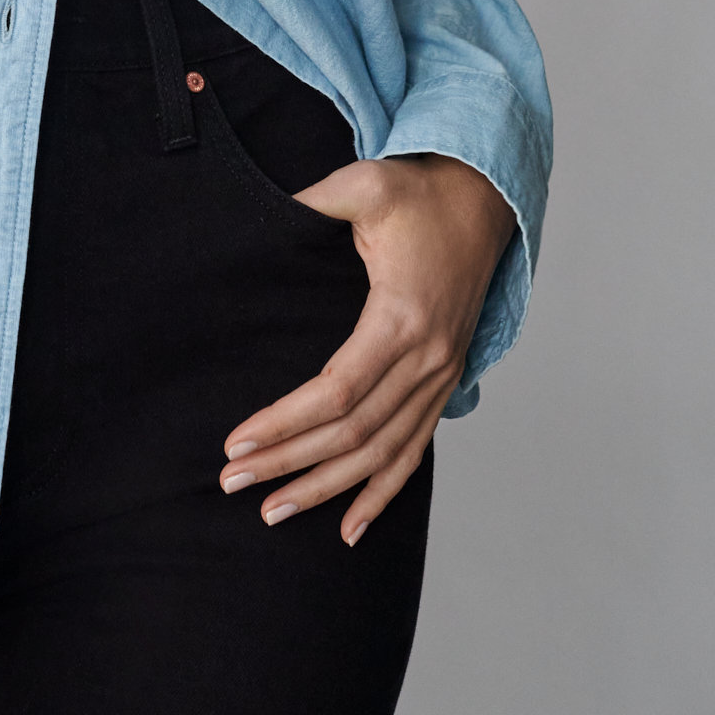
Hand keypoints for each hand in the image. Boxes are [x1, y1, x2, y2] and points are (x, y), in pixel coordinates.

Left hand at [220, 154, 515, 543]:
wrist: (482, 201)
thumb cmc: (419, 192)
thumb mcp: (366, 185)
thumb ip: (314, 201)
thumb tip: (260, 214)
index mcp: (402, 318)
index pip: (335, 392)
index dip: (285, 423)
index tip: (238, 440)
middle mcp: (427, 359)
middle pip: (351, 433)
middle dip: (289, 463)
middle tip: (232, 481)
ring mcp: (440, 376)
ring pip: (380, 454)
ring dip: (326, 489)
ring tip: (273, 513)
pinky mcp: (444, 382)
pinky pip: (413, 450)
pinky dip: (382, 493)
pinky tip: (350, 529)